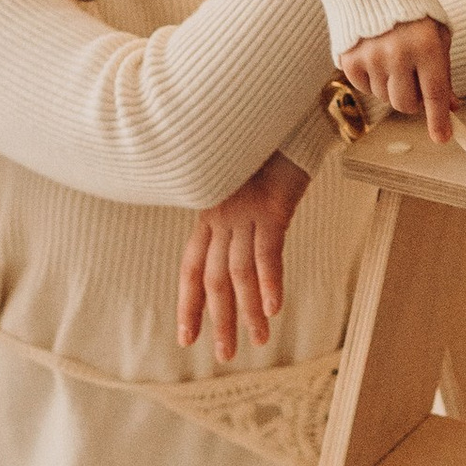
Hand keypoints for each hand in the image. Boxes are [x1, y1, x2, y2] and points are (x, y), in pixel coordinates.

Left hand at [178, 152, 309, 363]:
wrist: (278, 110)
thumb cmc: (265, 143)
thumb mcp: (244, 178)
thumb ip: (238, 207)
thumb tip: (241, 230)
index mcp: (210, 213)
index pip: (193, 267)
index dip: (189, 303)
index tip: (186, 337)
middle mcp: (220, 216)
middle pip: (214, 279)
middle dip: (218, 320)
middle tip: (224, 355)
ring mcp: (244, 212)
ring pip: (239, 273)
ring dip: (248, 312)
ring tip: (258, 342)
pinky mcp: (271, 207)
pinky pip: (267, 252)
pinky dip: (269, 282)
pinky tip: (273, 308)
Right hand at [340, 15, 455, 143]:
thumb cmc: (414, 13)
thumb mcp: (437, 37)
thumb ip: (443, 74)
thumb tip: (451, 108)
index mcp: (426, 46)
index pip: (434, 93)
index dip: (439, 120)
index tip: (443, 138)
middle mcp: (397, 52)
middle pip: (406, 104)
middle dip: (414, 103)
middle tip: (416, 86)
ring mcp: (370, 56)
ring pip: (385, 98)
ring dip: (393, 88)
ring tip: (394, 60)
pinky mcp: (349, 58)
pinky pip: (365, 88)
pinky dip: (372, 80)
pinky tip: (376, 57)